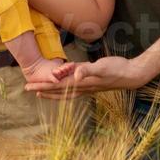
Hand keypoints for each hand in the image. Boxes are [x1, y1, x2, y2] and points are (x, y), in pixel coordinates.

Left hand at [23, 56, 152, 98]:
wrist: (131, 74)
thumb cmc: (117, 69)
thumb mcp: (102, 67)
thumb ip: (88, 70)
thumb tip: (75, 76)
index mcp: (81, 82)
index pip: (57, 85)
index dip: (42, 85)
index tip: (29, 86)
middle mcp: (82, 87)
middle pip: (58, 90)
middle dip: (42, 89)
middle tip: (27, 89)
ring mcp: (87, 87)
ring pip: (64, 91)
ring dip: (52, 92)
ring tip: (41, 92)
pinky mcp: (92, 83)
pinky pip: (73, 88)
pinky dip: (65, 89)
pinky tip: (64, 86)